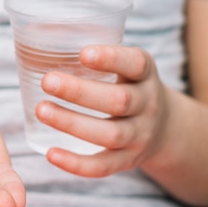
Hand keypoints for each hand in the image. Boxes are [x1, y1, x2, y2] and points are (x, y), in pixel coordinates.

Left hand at [36, 44, 170, 177]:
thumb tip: (41, 40)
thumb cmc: (130, 86)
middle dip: (80, 92)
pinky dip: (76, 164)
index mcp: (145, 74)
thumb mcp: (127, 66)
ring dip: (72, 123)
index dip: (111, 58)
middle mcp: (148, 105)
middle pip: (119, 101)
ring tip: (41, 110)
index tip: (82, 53)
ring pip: (110, 134)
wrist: (166, 128)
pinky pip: (104, 166)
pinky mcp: (128, 161)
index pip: (135, 64)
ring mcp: (140, 136)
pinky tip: (50, 153)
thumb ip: (98, 56)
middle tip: (47, 81)